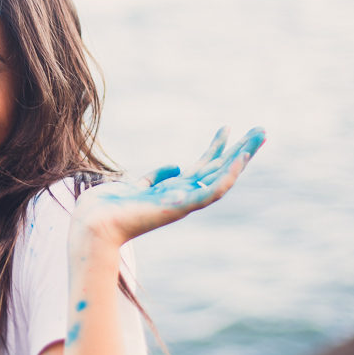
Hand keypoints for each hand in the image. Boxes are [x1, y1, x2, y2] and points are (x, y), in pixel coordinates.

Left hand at [71, 126, 265, 247]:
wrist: (92, 226)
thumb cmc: (106, 209)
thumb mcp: (134, 186)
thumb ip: (154, 179)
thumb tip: (175, 167)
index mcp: (172, 192)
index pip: (202, 167)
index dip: (216, 148)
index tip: (227, 128)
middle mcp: (183, 197)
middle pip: (219, 169)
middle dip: (240, 150)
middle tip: (262, 130)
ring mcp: (184, 203)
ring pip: (224, 177)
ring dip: (243, 157)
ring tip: (260, 135)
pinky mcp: (181, 207)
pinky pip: (213, 191)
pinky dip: (228, 175)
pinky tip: (240, 157)